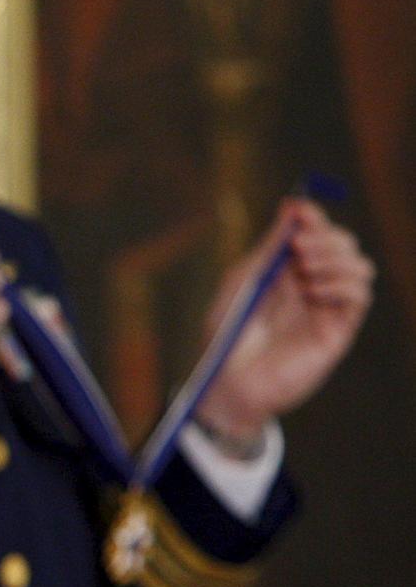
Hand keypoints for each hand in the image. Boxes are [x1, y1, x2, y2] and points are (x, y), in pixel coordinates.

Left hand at [193, 199, 374, 441]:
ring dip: (336, 259)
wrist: (228, 381)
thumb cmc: (227, 335)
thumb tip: (294, 205)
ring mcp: (327, 308)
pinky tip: (314, 291)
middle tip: (298, 247)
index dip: (313, 217)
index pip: (316, 233)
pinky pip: (359, 295)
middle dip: (325, 236)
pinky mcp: (337, 331)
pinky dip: (342, 283)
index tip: (300, 211)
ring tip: (305, 273)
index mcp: (288, 272)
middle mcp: (312, 286)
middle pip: (343, 244)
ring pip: (359, 266)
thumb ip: (270, 247)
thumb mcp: (244, 282)